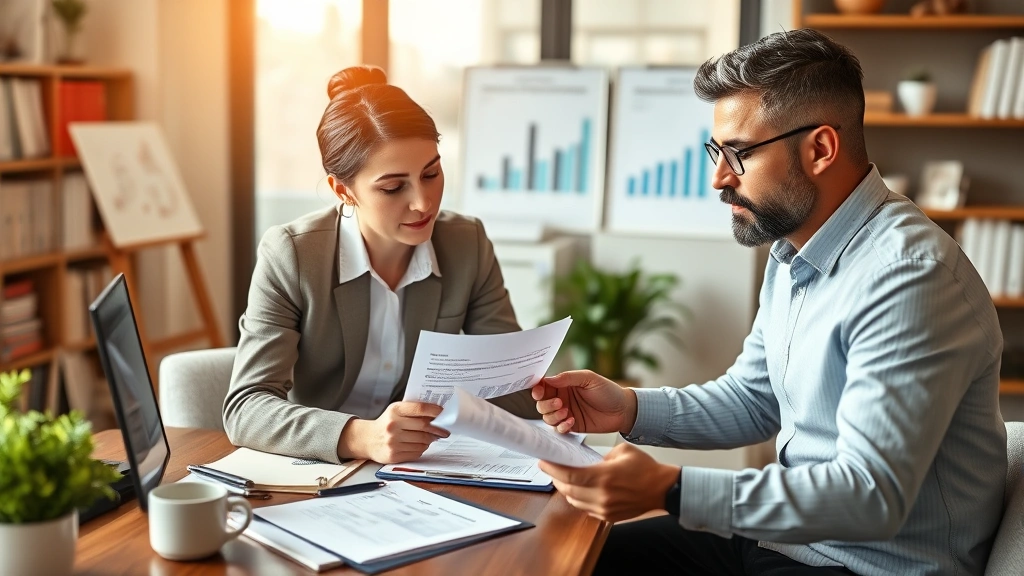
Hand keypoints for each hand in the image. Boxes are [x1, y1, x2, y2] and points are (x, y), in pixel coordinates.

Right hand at [338, 402, 448, 463]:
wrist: (368, 439)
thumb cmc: (386, 423)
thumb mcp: (395, 411)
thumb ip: (413, 410)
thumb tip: (437, 414)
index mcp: (395, 410)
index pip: (420, 408)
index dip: (434, 411)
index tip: (443, 412)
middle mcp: (393, 425)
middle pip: (424, 426)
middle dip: (438, 428)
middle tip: (444, 430)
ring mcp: (393, 441)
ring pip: (423, 441)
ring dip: (430, 440)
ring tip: (431, 437)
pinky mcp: (394, 455)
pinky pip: (417, 452)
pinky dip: (422, 448)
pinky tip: (420, 445)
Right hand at [532, 370, 637, 433]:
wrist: (623, 410)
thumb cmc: (608, 391)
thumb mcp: (589, 378)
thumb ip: (568, 377)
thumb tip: (548, 379)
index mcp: (564, 385)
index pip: (543, 386)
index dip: (537, 389)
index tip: (539, 391)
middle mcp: (562, 399)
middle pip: (541, 403)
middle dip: (546, 404)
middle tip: (559, 402)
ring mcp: (565, 413)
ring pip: (547, 417)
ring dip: (553, 416)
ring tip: (566, 412)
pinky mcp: (571, 426)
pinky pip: (558, 429)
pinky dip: (561, 426)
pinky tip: (571, 421)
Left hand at [539, 443, 679, 522]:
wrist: (661, 489)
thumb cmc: (645, 468)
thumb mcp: (622, 451)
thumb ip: (601, 455)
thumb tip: (585, 459)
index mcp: (604, 477)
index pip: (570, 475)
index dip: (553, 469)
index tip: (544, 461)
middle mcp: (602, 496)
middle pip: (568, 490)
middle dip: (556, 478)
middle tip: (550, 468)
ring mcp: (604, 509)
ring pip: (574, 501)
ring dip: (565, 489)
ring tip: (563, 478)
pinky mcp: (608, 516)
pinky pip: (585, 508)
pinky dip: (578, 498)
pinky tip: (579, 489)